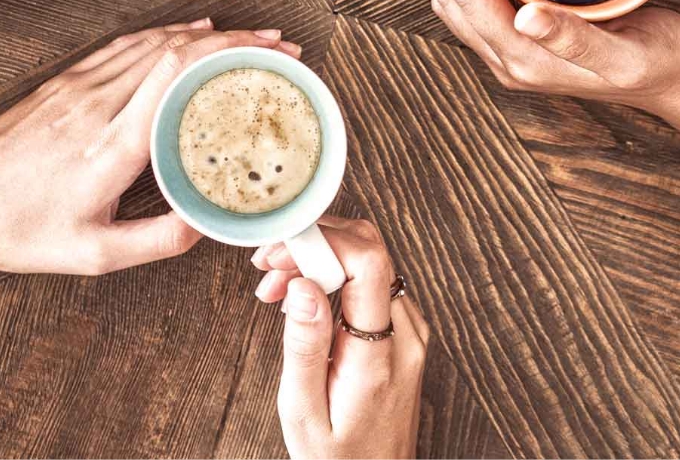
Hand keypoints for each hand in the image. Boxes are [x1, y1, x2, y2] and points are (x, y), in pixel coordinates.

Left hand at [0, 23, 301, 276]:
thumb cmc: (19, 233)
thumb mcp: (95, 254)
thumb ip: (157, 239)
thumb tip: (206, 222)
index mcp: (109, 146)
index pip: (175, 76)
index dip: (227, 56)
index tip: (266, 55)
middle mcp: (94, 106)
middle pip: (175, 51)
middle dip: (233, 40)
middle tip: (276, 43)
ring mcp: (76, 88)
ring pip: (150, 42)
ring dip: (203, 33)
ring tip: (245, 36)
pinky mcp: (61, 83)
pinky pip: (122, 47)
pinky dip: (163, 35)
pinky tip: (185, 35)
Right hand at [252, 218, 427, 459]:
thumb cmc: (336, 459)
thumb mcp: (304, 412)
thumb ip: (304, 346)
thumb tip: (303, 285)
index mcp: (380, 356)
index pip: (368, 263)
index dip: (321, 241)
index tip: (279, 252)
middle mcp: (406, 335)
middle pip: (369, 250)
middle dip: (314, 244)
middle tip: (268, 269)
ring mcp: (411, 331)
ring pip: (370, 261)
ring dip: (320, 259)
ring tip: (277, 288)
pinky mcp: (405, 333)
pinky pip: (372, 283)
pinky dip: (335, 276)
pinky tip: (304, 299)